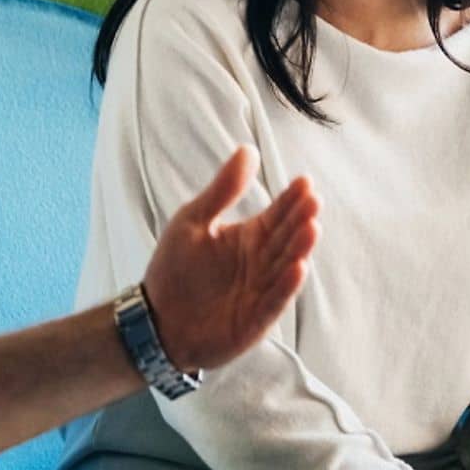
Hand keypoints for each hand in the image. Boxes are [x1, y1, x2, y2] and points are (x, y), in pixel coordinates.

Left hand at [140, 146, 318, 372]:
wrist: (155, 320)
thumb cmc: (175, 269)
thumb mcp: (194, 220)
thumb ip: (222, 190)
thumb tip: (248, 149)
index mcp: (250, 237)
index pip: (277, 214)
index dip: (291, 199)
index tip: (304, 181)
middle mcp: (262, 262)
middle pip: (286, 237)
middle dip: (301, 220)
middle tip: (313, 201)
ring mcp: (261, 291)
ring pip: (286, 267)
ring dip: (300, 249)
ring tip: (311, 229)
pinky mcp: (256, 319)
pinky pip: (275, 300)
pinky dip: (287, 286)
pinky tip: (298, 267)